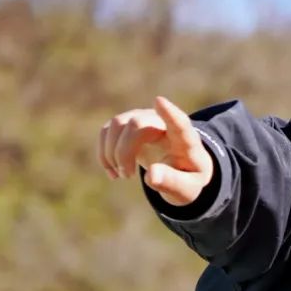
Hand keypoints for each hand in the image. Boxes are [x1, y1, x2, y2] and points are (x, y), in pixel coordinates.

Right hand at [98, 95, 213, 205]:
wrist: (180, 167)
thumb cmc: (185, 177)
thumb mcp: (186, 188)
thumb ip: (172, 183)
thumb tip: (151, 175)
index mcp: (185, 140)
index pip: (179, 123)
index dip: (169, 113)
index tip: (159, 101)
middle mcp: (163, 122)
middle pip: (136, 124)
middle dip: (124, 151)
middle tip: (127, 176)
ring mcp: (145, 119)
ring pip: (118, 124)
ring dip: (112, 152)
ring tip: (122, 176)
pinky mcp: (129, 123)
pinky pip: (108, 130)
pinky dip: (105, 153)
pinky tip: (114, 173)